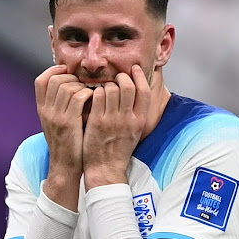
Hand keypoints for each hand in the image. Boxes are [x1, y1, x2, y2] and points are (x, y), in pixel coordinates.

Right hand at [35, 65, 93, 209]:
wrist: (65, 166)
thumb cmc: (66, 144)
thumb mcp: (55, 123)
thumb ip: (58, 105)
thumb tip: (69, 86)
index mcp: (41, 109)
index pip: (41, 81)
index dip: (53, 71)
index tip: (66, 71)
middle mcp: (46, 111)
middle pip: (55, 80)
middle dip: (72, 77)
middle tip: (83, 84)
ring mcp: (56, 116)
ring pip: (67, 86)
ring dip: (82, 85)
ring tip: (90, 92)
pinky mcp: (69, 122)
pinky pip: (78, 97)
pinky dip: (88, 93)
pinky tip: (94, 98)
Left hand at [83, 65, 150, 190]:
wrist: (106, 169)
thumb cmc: (118, 150)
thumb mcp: (134, 132)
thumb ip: (135, 113)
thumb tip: (133, 93)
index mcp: (140, 121)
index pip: (145, 91)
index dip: (140, 77)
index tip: (134, 69)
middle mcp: (128, 119)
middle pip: (128, 86)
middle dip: (122, 76)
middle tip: (116, 77)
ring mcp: (112, 120)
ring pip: (112, 88)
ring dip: (107, 84)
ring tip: (103, 87)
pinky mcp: (97, 121)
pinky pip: (97, 96)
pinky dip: (95, 91)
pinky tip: (93, 95)